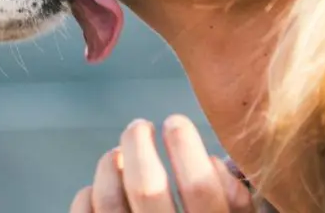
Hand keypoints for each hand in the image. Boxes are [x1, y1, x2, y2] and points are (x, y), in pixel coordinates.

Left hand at [70, 115, 257, 211]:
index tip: (174, 121)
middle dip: (139, 144)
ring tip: (117, 154)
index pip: (201, 188)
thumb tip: (212, 160)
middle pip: (147, 187)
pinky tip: (99, 187)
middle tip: (139, 126)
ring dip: (108, 167)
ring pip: (109, 200)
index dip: (185, 147)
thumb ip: (236, 205)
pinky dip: (88, 196)